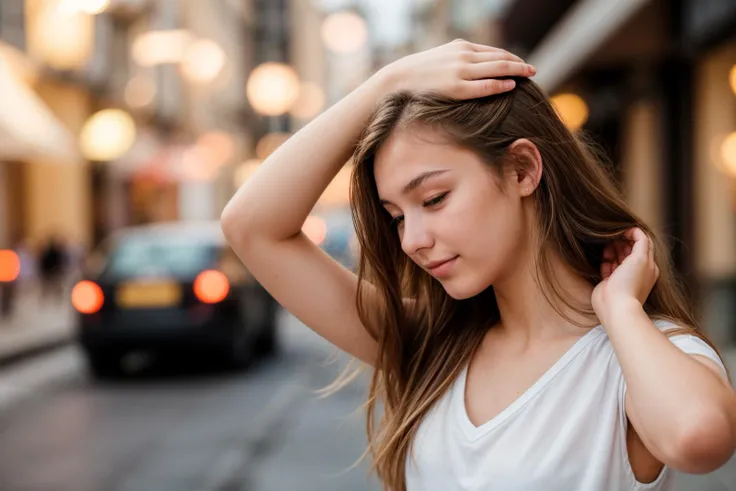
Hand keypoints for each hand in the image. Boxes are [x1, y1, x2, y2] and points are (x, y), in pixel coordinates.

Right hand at [378, 39, 534, 99]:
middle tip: (533, 70)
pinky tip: (512, 86)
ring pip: (496, 68)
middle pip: (500, 57)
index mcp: (461, 46)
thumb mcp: (443, 58)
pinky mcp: (456, 87)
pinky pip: (485, 85)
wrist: (399, 78)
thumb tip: (475, 67)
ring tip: (529, 75)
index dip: (511, 57)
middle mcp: (464, 55)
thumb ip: (460, 60)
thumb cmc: (421, 72)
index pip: (494, 51)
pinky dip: (501, 84)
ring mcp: (461, 71)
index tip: (522, 64)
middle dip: (518, 63)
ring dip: (516, 71)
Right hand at [592, 227, 659, 325]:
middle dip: (621, 241)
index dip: (633, 234)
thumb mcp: (641, 257)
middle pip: (629, 249)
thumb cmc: (630, 283)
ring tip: (607, 247)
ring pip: (618, 256)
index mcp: (648, 265)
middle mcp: (637, 270)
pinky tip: (604, 259)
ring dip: (612, 249)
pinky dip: (606, 261)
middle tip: (612, 237)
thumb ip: (641, 241)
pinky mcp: (609, 281)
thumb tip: (636, 230)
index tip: (622, 230)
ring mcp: (623, 276)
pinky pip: (608, 266)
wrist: (616, 306)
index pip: (643, 243)